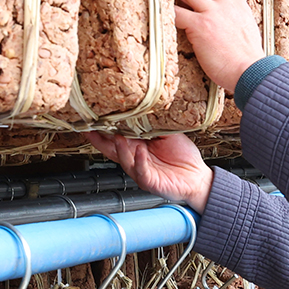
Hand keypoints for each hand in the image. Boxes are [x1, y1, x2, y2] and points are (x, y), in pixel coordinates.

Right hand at [85, 131, 213, 213]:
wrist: (197, 177)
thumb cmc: (183, 156)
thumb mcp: (168, 134)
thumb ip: (154, 124)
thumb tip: (144, 108)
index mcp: (138, 146)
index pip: (117, 137)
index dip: (105, 130)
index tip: (94, 120)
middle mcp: (135, 158)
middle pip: (113, 149)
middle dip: (100, 140)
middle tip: (91, 129)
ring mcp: (140, 171)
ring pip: (124, 160)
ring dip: (119, 149)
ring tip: (117, 137)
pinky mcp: (149, 181)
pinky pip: (141, 171)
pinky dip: (139, 161)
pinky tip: (140, 151)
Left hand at [169, 0, 266, 93]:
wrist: (253, 71)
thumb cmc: (249, 60)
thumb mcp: (247, 31)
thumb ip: (235, 21)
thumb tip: (227, 23)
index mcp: (237, 4)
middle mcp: (224, 3)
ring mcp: (212, 13)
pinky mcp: (200, 27)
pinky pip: (176, 13)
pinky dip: (164, 9)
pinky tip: (153, 5)